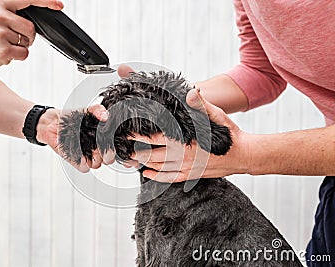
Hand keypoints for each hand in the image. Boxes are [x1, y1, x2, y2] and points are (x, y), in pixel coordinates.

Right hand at [0, 0, 63, 75]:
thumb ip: (10, 12)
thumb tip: (32, 18)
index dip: (46, 2)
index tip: (58, 5)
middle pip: (31, 27)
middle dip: (27, 36)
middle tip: (10, 38)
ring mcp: (1, 32)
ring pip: (28, 42)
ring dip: (20, 47)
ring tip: (2, 45)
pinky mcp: (3, 49)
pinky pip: (24, 54)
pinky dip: (17, 56)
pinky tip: (2, 53)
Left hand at [36, 104, 114, 172]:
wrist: (54, 122)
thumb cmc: (73, 117)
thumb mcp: (87, 110)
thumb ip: (97, 110)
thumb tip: (105, 115)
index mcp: (103, 138)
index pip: (117, 148)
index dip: (118, 149)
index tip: (115, 145)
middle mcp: (97, 148)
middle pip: (109, 160)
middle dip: (107, 156)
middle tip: (101, 148)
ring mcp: (88, 156)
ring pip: (97, 165)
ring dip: (95, 159)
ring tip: (89, 149)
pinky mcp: (76, 161)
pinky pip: (84, 168)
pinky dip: (83, 163)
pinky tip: (80, 155)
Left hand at [127, 88, 250, 181]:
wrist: (244, 155)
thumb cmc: (230, 135)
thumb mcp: (217, 116)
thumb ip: (201, 104)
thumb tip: (190, 91)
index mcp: (185, 141)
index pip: (155, 138)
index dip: (139, 135)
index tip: (126, 133)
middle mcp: (183, 157)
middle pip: (152, 154)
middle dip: (136, 151)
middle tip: (123, 147)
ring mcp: (187, 168)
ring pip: (158, 167)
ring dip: (143, 163)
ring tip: (131, 158)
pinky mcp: (192, 175)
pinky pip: (170, 178)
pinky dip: (157, 176)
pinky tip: (148, 174)